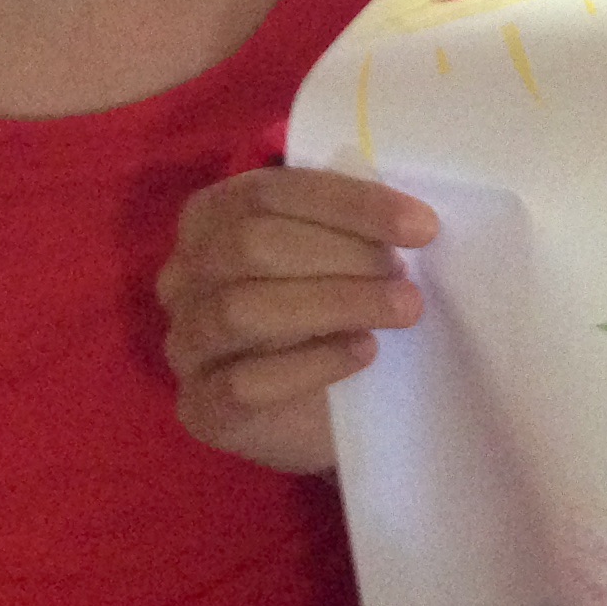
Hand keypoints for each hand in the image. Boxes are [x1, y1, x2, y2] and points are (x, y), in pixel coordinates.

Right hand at [158, 166, 439, 474]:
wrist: (336, 412)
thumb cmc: (340, 314)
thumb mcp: (348, 257)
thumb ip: (355, 227)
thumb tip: (407, 215)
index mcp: (212, 219)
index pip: (267, 193)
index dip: (349, 204)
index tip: (422, 227)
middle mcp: (184, 276)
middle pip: (249, 246)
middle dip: (343, 255)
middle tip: (406, 275)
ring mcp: (186, 344)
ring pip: (241, 310)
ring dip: (335, 303)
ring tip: (402, 309)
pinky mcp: (202, 408)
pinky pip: (243, 383)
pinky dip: (313, 364)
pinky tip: (363, 351)